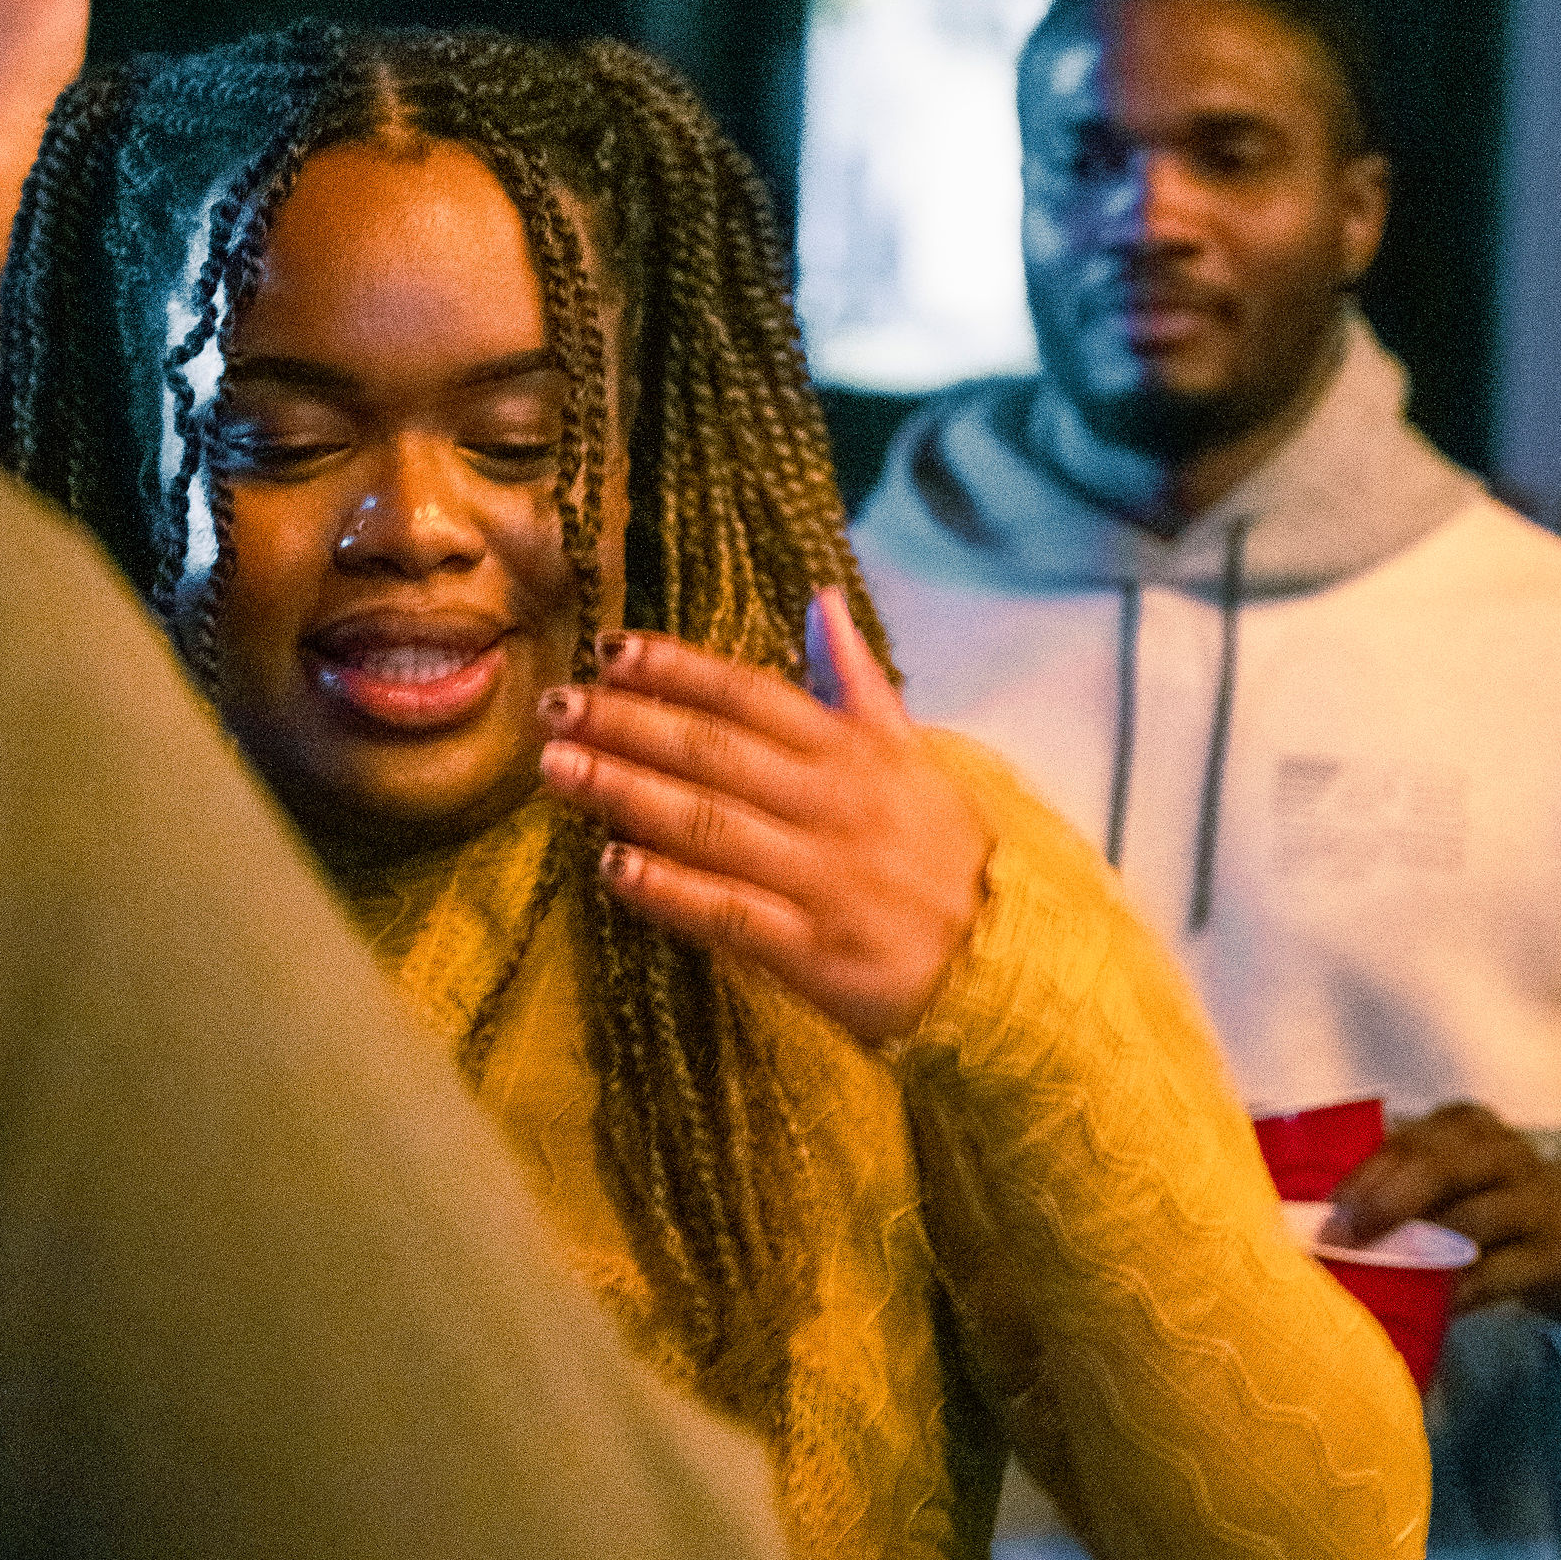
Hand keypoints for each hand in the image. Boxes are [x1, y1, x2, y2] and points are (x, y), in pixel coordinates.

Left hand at [534, 586, 990, 1046]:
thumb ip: (856, 681)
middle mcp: (835, 806)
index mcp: (855, 752)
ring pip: (711, 824)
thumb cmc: (941, 852)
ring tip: (560, 769)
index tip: (610, 648)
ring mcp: (823, 878)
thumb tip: (822, 598)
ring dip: (629, 793)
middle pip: (716, 753)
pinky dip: (671, 888)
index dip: (679, 669)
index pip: (753, 695)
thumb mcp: (911, 756)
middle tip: (556, 706)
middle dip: (629, 724)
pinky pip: (730, 912)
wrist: (1004, 961)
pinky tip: (614, 866)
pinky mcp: (815, 950)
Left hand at [1323, 1103, 1560, 1322]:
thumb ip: (1397, 1187)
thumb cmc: (1490, 1202)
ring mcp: (1535, 1198)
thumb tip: (1319, 1224)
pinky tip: (1431, 1308)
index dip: (1362, 1173)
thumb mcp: (1451, 1178)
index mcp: (1463, 1125)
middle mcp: (1501, 1151)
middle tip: (1343, 1237)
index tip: (1322, 1209)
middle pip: (1439, 1166)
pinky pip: (1501, 1270)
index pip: (1407, 1139)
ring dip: (1418, 1250)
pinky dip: (1461, 1290)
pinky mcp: (1559, 1249)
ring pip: (1471, 1217)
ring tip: (1374, 1275)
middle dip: (1384, 1201)